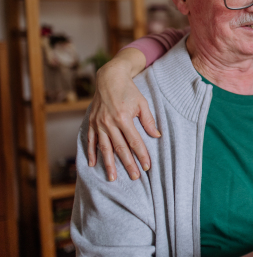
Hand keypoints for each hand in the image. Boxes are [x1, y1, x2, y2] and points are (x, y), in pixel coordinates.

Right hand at [87, 50, 159, 180]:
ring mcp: (98, 123)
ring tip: (113, 178)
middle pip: (120, 148)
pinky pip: (90, 140)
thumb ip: (149, 121)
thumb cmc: (129, 90)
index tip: (147, 166)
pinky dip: (91, 153)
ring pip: (104, 148)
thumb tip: (157, 136)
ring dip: (109, 164)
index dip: (141, 155)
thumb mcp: (142, 103)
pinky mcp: (91, 122)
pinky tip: (93, 164)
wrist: (109, 78)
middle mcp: (109, 123)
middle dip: (128, 164)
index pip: (134, 142)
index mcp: (123, 118)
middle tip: (134, 177)